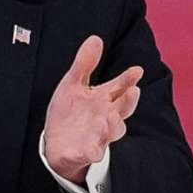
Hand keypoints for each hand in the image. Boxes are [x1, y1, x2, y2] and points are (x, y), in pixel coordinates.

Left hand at [40, 35, 141, 184]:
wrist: (55, 143)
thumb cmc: (70, 113)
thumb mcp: (73, 84)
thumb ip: (85, 64)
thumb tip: (96, 38)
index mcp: (104, 100)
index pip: (120, 87)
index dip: (129, 79)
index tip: (137, 70)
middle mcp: (105, 118)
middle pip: (122, 110)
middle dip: (128, 102)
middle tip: (133, 91)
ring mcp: (97, 137)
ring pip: (111, 134)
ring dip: (111, 127)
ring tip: (107, 117)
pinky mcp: (83, 153)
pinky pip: (90, 154)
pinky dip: (91, 152)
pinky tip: (91, 150)